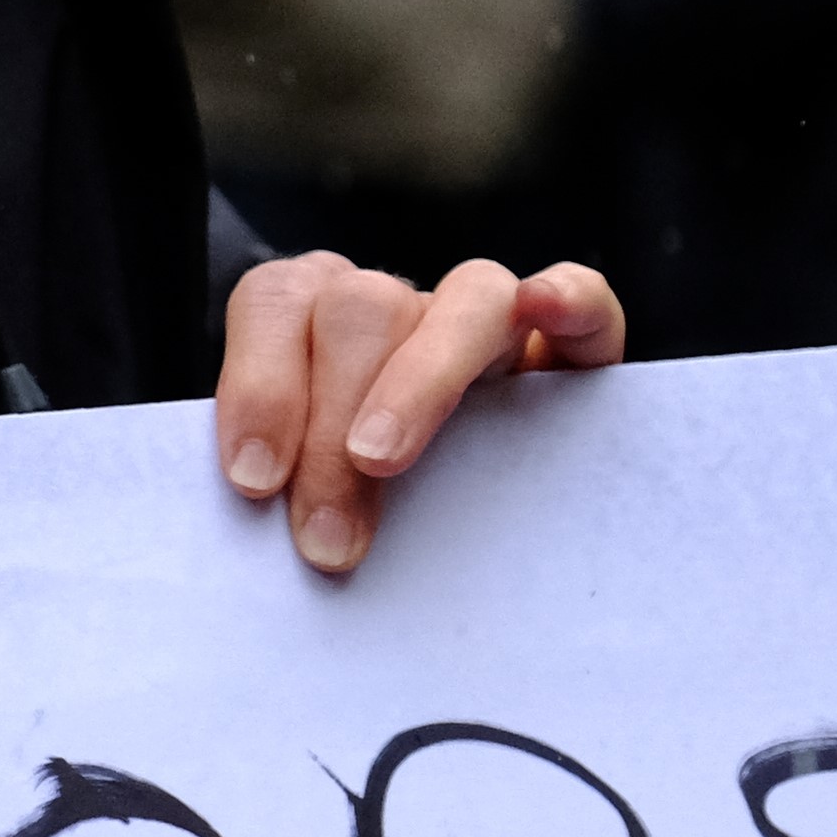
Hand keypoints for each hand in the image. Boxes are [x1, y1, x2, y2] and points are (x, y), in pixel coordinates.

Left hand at [213, 252, 624, 579]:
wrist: (478, 541)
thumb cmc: (362, 517)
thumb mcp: (307, 495)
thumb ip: (283, 486)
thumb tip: (259, 523)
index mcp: (316, 318)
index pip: (276, 303)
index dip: (259, 382)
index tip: (254, 481)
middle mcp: (401, 306)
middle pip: (361, 308)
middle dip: (329, 426)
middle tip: (323, 536)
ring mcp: (487, 320)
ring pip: (465, 296)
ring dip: (419, 381)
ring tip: (381, 463)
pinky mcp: (575, 344)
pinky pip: (582, 296)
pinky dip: (565, 297)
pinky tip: (543, 309)